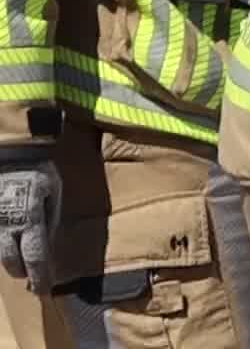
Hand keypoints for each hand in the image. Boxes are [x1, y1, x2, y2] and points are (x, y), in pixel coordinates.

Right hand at [0, 153, 59, 293]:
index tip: (42, 289)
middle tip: (31, 279)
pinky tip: (7, 243)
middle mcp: (6, 225)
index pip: (35, 256)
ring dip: (9, 261)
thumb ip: (51, 218)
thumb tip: (49, 243)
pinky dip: (1, 245)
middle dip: (22, 272)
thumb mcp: (53, 191)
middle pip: (11, 261)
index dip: (39, 275)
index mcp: (29, 219)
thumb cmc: (36, 170)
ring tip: (19, 265)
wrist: (9, 152)